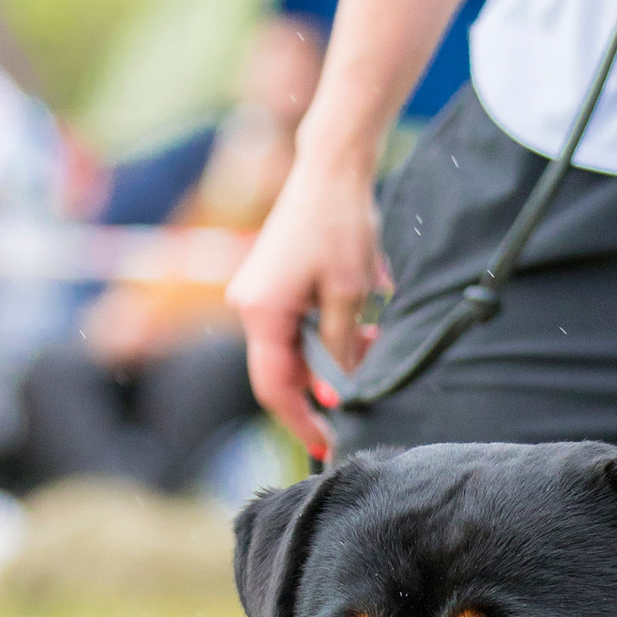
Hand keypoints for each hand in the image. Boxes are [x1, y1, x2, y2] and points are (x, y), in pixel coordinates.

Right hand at [230, 145, 390, 459]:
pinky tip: (356, 324)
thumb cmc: (341, 226)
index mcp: (260, 313)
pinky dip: (321, 333)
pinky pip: (292, 325)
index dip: (300, 422)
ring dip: (328, 357)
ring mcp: (254, 294)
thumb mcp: (351, 295)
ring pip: (290, 348)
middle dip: (322, 386)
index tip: (327, 445)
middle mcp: (247, 306)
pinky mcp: (267, 284)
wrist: (331, 170)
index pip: (274, 388)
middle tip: (363, 389)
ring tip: (369, 341)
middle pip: (280, 371)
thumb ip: (340, 349)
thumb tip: (335, 394)